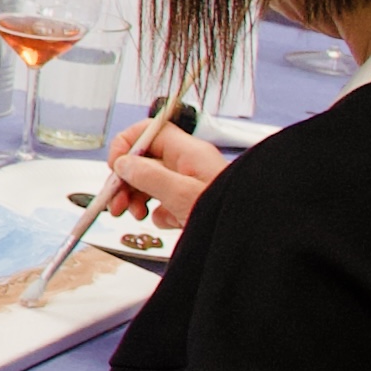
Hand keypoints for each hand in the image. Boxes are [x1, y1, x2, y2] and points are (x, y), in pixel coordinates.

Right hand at [103, 111, 230, 231]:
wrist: (255, 240)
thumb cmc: (229, 213)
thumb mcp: (181, 194)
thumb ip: (149, 176)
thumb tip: (124, 164)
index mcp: (188, 153)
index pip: (149, 131)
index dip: (127, 143)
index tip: (116, 165)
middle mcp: (188, 164)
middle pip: (144, 160)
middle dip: (126, 179)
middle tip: (116, 201)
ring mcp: (190, 184)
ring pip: (150, 182)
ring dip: (136, 197)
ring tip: (135, 214)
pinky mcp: (191, 203)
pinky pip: (164, 202)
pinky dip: (158, 213)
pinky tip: (166, 222)